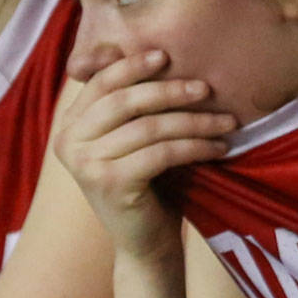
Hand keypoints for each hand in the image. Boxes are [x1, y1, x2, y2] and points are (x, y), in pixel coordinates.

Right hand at [54, 47, 233, 260]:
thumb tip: (159, 55)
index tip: (165, 55)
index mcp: (70, 125)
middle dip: (170, 91)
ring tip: (228, 122)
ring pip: (150, 127)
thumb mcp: (135, 140)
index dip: (131, 66)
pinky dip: (196, 146)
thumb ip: (133, 108)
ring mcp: (86, 164)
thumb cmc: (148, 185)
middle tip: (207, 88)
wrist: (145, 241)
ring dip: (195, 121)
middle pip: (125, 101)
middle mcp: (69, 142)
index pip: (100, 83)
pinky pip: (162, 153)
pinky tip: (219, 147)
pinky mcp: (111, 183)